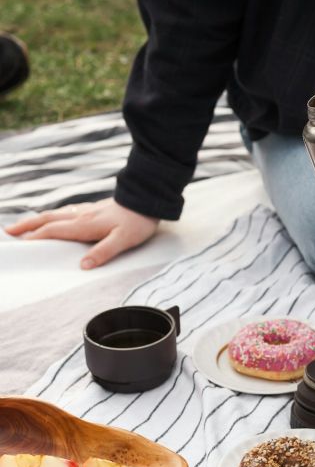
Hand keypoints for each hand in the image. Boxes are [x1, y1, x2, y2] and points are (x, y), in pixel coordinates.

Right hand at [4, 198, 158, 269]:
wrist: (149, 200)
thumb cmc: (138, 221)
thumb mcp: (123, 240)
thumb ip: (103, 252)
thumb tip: (83, 266)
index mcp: (84, 225)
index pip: (53, 231)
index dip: (35, 237)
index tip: (19, 245)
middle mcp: (82, 215)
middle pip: (48, 219)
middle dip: (27, 225)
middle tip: (8, 231)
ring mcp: (87, 210)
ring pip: (56, 213)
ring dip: (37, 219)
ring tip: (23, 225)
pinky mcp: (95, 208)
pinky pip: (67, 211)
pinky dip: (54, 214)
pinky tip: (55, 216)